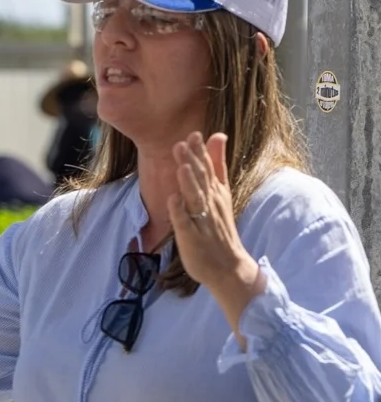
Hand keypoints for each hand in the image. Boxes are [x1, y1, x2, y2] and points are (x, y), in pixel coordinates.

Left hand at [168, 131, 264, 332]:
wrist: (228, 266)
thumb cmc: (219, 228)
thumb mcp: (221, 192)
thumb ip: (217, 164)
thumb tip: (217, 135)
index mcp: (216, 193)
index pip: (209, 170)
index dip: (200, 153)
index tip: (193, 135)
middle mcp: (211, 204)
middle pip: (202, 181)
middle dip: (193, 163)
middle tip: (183, 143)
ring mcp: (202, 221)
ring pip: (195, 199)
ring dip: (189, 183)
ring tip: (182, 166)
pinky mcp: (192, 237)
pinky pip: (185, 223)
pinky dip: (179, 212)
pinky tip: (173, 200)